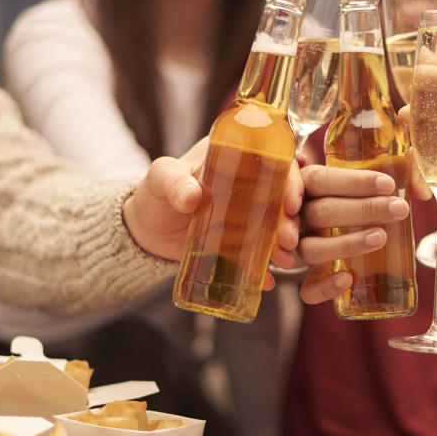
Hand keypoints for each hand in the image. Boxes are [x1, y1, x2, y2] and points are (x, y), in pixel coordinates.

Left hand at [122, 139, 302, 283]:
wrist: (145, 231)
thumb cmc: (154, 194)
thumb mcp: (161, 179)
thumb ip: (173, 182)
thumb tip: (192, 197)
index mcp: (237, 156)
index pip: (275, 160)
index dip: (291, 179)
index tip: (291, 202)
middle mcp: (250, 184)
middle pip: (283, 197)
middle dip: (292, 219)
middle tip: (287, 239)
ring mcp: (248, 215)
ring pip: (277, 226)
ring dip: (285, 244)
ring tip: (283, 261)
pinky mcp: (241, 242)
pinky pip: (260, 253)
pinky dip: (266, 268)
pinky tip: (268, 280)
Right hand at [295, 164, 410, 303]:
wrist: (339, 226)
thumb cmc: (359, 199)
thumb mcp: (374, 182)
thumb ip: (402, 177)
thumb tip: (424, 191)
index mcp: (308, 185)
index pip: (323, 180)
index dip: (354, 183)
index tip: (388, 185)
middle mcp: (298, 217)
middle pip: (320, 212)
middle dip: (362, 210)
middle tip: (399, 209)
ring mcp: (300, 249)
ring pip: (312, 249)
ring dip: (346, 244)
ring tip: (381, 237)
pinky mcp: (308, 279)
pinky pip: (308, 289)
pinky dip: (326, 287)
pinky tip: (348, 279)